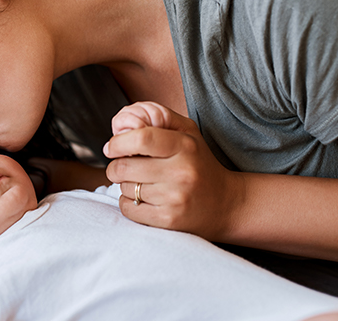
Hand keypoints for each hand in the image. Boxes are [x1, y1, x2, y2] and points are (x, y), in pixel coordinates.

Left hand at [103, 103, 244, 239]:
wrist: (226, 204)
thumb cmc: (198, 163)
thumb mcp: (187, 132)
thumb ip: (158, 118)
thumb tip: (122, 121)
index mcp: (185, 146)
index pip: (141, 139)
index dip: (117, 143)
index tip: (111, 147)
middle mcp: (181, 172)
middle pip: (123, 167)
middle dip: (116, 167)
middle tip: (125, 167)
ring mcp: (175, 198)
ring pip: (125, 188)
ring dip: (126, 185)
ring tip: (144, 184)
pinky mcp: (169, 220)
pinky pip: (128, 209)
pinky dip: (128, 204)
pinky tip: (144, 199)